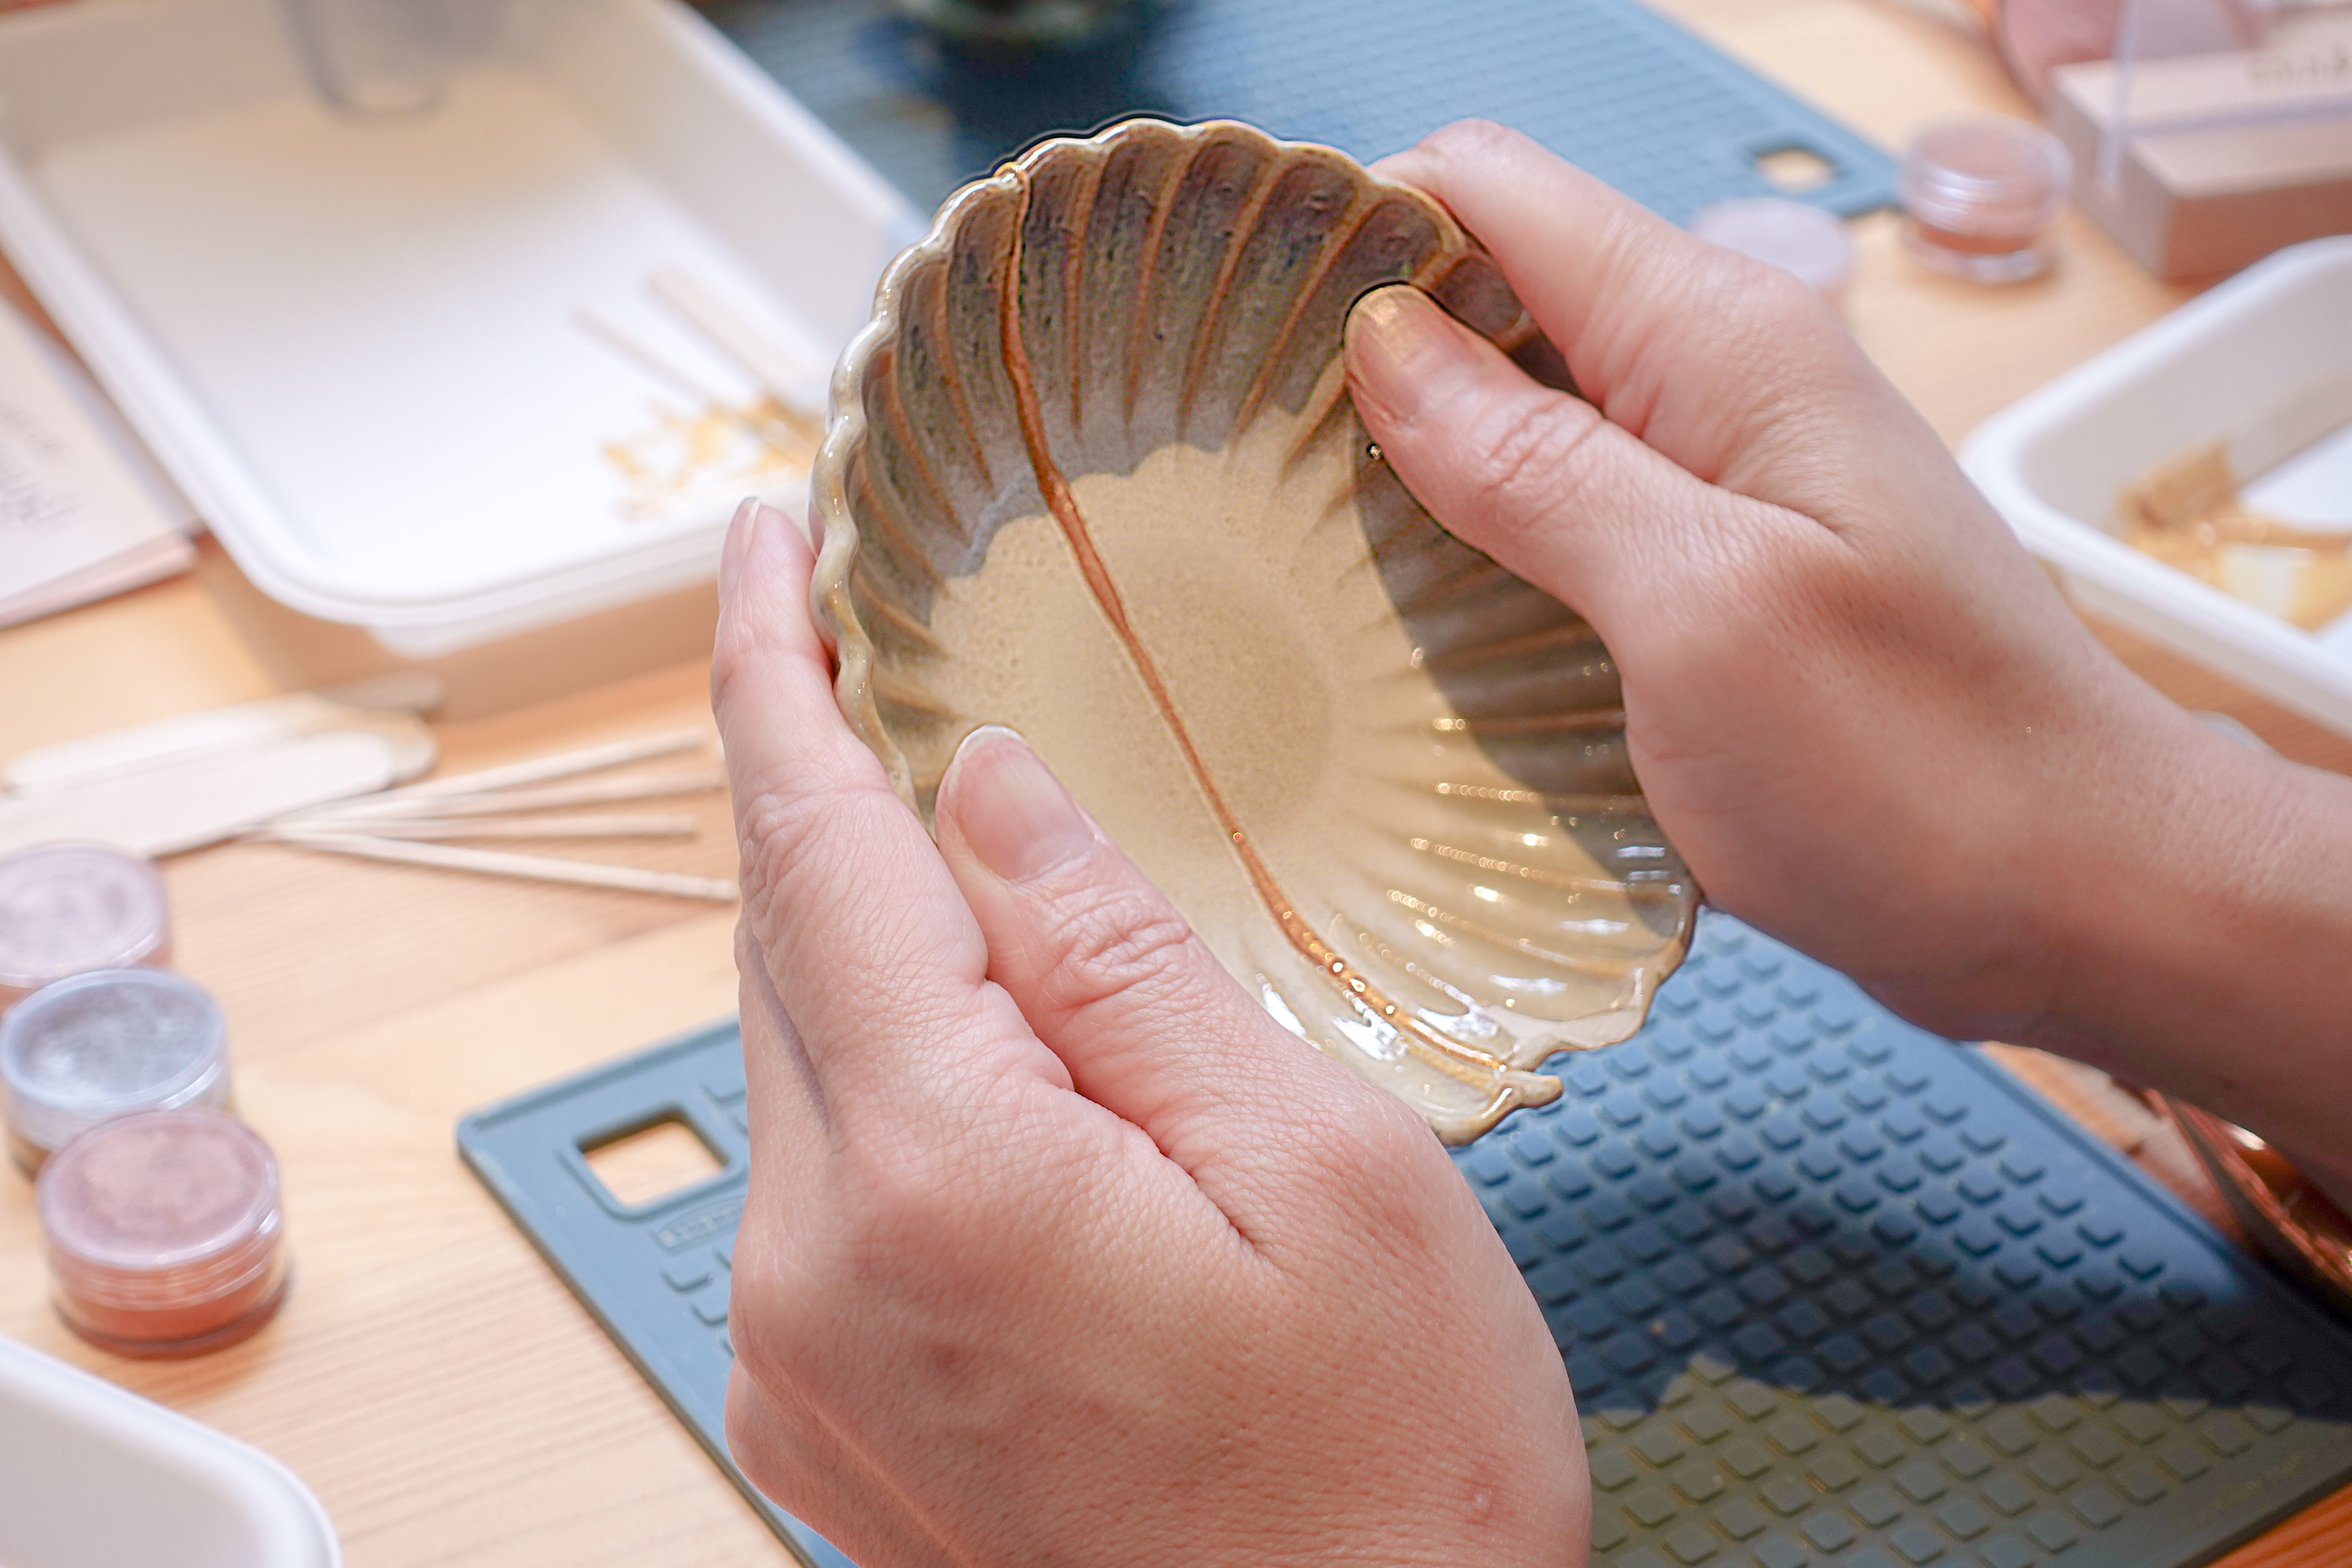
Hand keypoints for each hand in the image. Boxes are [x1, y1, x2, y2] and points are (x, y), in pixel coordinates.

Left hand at [711, 500, 1587, 1566]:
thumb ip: (1123, 962)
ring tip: (959, 850)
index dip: (770, 673)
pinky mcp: (820, 1413)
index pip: (814, 850)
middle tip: (873, 653)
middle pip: (784, 946)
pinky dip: (876, 1064)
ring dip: (861, 930)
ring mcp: (800, 1357)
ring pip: (797, 1056)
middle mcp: (818, 1270)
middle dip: (824, 786)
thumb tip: (991, 795)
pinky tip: (977, 1044)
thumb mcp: (1320, 1166)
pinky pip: (818, 1172)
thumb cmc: (1392, 1474)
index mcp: (942, 1177)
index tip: (760, 545)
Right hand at [1344, 121, 2351, 1196]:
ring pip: (1517, 409)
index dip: (1361, 231)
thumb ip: (1538, 465)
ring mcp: (1715, 477)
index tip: (1240, 332)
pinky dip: (1474, 544)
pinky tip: (1409, 615)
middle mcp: (1714, 381)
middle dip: (1361, 358)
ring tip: (1294, 550)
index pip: (1493, 192)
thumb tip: (1386, 338)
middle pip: (1494, 295)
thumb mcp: (1699, 612)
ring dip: (1407, 465)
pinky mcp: (1709, 570)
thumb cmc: (1914, 768)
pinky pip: (1560, 512)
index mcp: (1717, 343)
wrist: (2079, 896)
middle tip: (1239, 471)